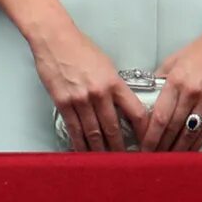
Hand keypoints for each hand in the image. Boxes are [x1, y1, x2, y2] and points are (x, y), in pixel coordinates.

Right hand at [23, 20, 144, 151]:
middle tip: (126, 160)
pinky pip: (74, 128)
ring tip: (106, 161)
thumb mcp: (107, 66)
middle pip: (114, 128)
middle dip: (121, 147)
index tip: (147, 142)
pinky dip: (79, 142)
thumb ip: (115, 86)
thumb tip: (121, 106)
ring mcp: (80, 99)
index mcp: (114, 83)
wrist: (54, 39)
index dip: (144, 132)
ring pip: (93, 132)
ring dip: (101, 149)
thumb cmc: (79, 49)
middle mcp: (99, 93)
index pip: (136, 113)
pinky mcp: (63, 102)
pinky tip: (84, 151)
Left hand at [141, 27, 201, 152]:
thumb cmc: (201, 50)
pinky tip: (190, 150)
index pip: (159, 115)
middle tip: (151, 157)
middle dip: (161, 145)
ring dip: (178, 148)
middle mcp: (192, 92)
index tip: (143, 145)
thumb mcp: (172, 61)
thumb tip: (147, 97)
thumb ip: (159, 80)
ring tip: (168, 159)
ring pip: (190, 131)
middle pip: (173, 126)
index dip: (150, 134)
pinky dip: (198, 142)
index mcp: (176, 82)